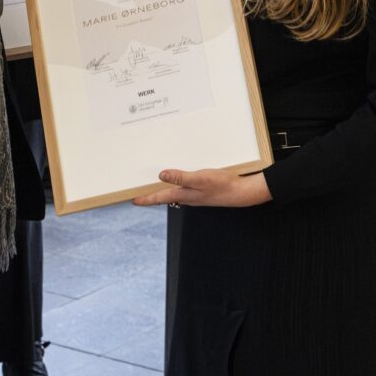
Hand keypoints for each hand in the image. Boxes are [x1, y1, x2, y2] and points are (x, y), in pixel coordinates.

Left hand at [133, 168, 271, 207]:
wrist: (242, 192)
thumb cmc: (222, 185)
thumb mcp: (200, 179)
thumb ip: (181, 177)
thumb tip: (161, 175)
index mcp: (184, 195)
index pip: (160, 198)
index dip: (146, 199)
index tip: (133, 200)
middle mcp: (188, 197)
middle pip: (165, 197)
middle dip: (152, 196)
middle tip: (140, 194)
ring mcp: (196, 195)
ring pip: (174, 194)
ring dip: (163, 191)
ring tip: (154, 187)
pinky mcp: (203, 191)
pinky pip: (185, 189)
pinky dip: (176, 186)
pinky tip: (178, 181)